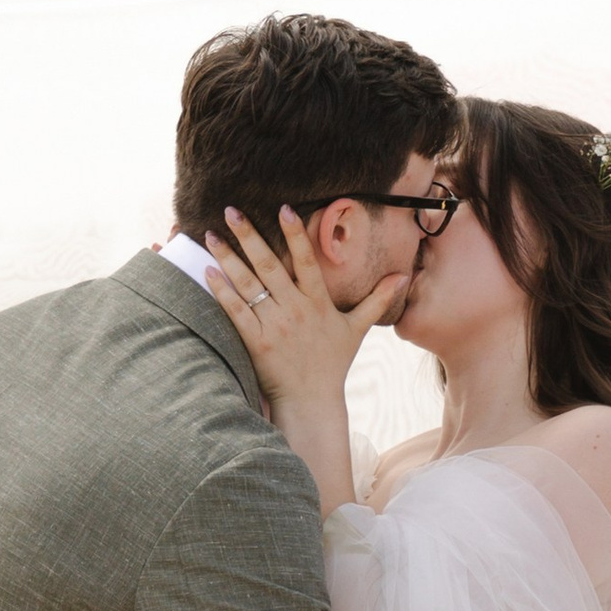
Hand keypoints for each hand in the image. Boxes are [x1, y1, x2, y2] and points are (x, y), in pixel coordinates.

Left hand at [204, 205, 400, 415]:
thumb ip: (376, 300)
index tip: (283, 208)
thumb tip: (402, 277)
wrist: (312, 402)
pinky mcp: (256, 342)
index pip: (307, 260)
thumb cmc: (333, 365)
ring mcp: (274, 326)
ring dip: (228, 258)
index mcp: (318, 302)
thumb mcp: (357, 330)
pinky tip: (208, 272)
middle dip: (248, 235)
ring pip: (248, 285)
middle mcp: (296, 310)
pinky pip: (236, 312)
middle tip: (230, 210)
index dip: (295, 234)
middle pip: (269, 265)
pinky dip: (222, 292)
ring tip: (210, 236)